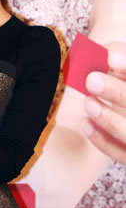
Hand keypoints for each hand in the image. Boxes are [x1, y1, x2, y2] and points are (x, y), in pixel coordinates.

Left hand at [83, 42, 125, 162]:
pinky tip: (87, 124)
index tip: (110, 58)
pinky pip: (124, 154)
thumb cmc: (125, 86)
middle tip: (91, 80)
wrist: (125, 107)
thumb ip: (122, 57)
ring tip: (89, 102)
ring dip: (110, 119)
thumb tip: (106, 53)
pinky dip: (104, 141)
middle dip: (119, 92)